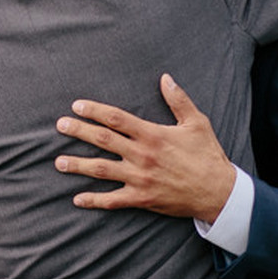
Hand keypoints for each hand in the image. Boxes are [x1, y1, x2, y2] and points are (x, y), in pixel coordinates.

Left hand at [54, 73, 235, 222]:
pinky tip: (77, 199)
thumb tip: (165, 78)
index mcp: (152, 135)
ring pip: (101, 170)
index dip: (94, 110)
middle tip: (60, 126)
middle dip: (78, 131)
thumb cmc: (207, 155)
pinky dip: (94, 200)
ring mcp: (139, 178)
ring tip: (59, 162)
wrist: (218, 192)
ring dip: (78, 165)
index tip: (77, 106)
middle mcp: (142, 155)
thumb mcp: (196, 122)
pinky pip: (112, 200)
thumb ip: (178, 100)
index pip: (116, 118)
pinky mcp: (141, 198)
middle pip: (103, 140)